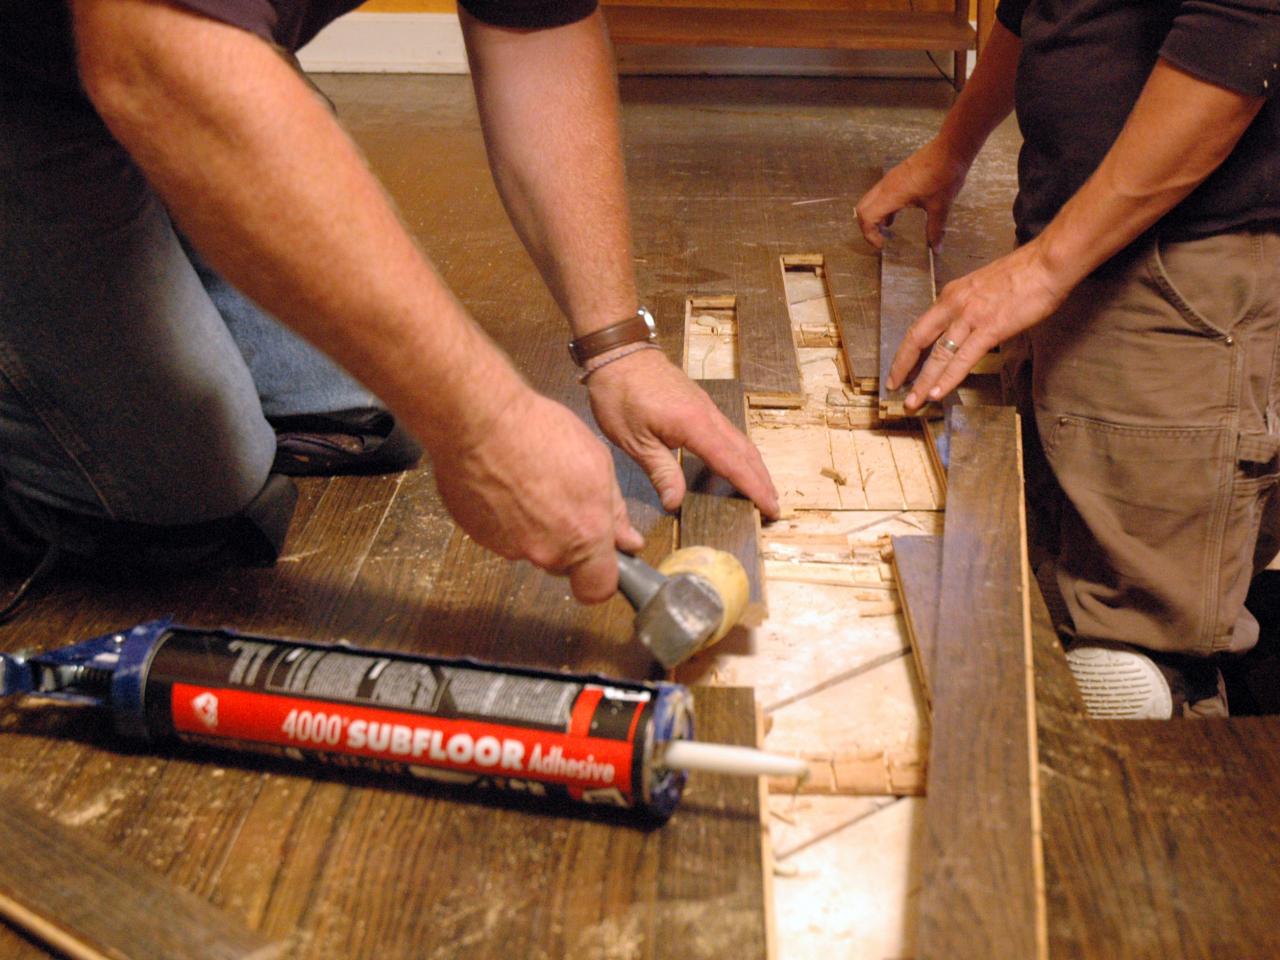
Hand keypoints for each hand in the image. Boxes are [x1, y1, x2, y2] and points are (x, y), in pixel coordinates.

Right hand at [432, 386, 643, 603]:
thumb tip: (627, 540)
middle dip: (567, 540)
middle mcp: (544, 550)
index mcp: (582, 536)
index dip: (601, 577)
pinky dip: (506, 516)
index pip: (597, 590)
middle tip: (564, 499)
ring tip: (531, 481)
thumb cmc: (539, 432)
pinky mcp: (478, 535)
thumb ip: (614, 512)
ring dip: (534, 524)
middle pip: (562, 563)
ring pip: (530, 546)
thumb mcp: (597, 463)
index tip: (603, 559)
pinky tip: (507, 483)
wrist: (479, 420)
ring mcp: (507, 546)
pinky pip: (500, 534)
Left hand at [585, 348, 780, 518]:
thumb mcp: (635, 440)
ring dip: (754, 467)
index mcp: (694, 425)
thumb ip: (660, 472)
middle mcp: (708, 415)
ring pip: (740, 440)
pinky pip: (728, 432)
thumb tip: (675, 503)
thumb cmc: (620, 395)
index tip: (770, 508)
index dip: (753, 487)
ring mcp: (706, 407)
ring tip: (763, 491)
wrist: (619, 353)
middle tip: (773, 507)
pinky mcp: (700, 404)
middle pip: (745, 451)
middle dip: (762, 480)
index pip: (732, 463)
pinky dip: (740, 453)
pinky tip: (737, 464)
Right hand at [855, 140, 971, 251]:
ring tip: (887, 231)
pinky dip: (881, 208)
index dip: (869, 234)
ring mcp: (890, 179)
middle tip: (880, 240)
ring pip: (869, 200)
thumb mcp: (941, 206)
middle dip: (867, 227)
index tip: (883, 245)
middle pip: (862, 209)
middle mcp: (886, 186)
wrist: (951, 148)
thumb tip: (936, 250)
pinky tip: (895, 217)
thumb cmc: (945, 176)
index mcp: (892, 194)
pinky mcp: (896, 175)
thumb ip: (935, 229)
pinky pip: (879, 194)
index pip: (867, 216)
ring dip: (873, 217)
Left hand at [886, 238, 1067, 410]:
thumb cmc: (1023, 275)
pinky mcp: (990, 328)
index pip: (920, 327)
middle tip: (893, 388)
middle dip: (903, 367)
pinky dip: (948, 379)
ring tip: (913, 402)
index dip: (906, 351)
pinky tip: (937, 393)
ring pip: (938, 355)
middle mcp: (954, 305)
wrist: (1047, 263)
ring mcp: (970, 317)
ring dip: (923, 382)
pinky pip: (963, 359)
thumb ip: (968, 308)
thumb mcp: (982, 288)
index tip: (898, 368)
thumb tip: (963, 329)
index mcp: (951, 295)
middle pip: (918, 340)